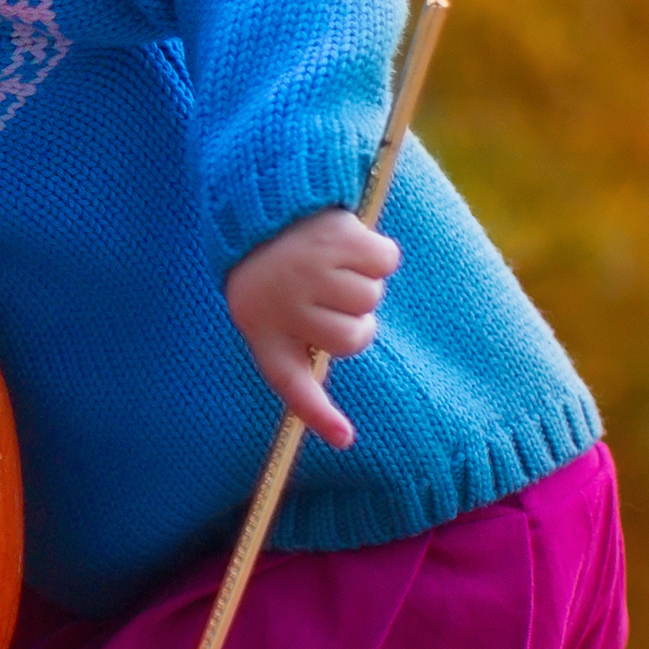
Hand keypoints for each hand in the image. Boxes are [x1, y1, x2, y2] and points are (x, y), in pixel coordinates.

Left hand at [223, 209, 400, 449]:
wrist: (264, 209)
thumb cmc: (274, 276)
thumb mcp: (269, 317)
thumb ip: (304, 364)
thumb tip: (342, 439)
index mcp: (262, 330)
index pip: (291, 383)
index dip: (319, 413)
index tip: (344, 438)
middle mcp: (284, 303)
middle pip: (357, 337)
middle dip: (353, 318)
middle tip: (325, 291)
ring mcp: (309, 268)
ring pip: (372, 298)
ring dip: (362, 280)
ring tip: (327, 264)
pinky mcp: (336, 235)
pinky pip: (386, 261)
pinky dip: (376, 253)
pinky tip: (344, 244)